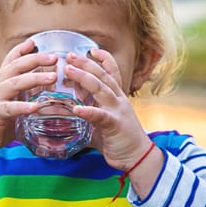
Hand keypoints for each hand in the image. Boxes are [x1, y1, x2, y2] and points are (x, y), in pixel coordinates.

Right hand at [0, 40, 57, 154]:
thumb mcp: (8, 107)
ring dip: (34, 78)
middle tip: (54, 57)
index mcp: (0, 84)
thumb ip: (23, 102)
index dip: (21, 50)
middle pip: (15, 66)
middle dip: (35, 59)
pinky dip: (22, 106)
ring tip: (52, 77)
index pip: (10, 61)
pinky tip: (35, 107)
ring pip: (14, 83)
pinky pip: (9, 108)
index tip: (35, 41)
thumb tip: (47, 105)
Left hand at [64, 49, 151, 171]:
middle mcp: (119, 100)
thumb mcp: (102, 124)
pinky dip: (88, 111)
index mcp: (117, 97)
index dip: (103, 59)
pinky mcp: (115, 125)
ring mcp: (118, 110)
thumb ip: (86, 118)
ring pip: (101, 89)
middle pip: (103, 76)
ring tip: (68, 71)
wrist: (138, 157)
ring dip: (84, 78)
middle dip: (86, 63)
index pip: (112, 73)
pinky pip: (100, 115)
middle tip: (69, 55)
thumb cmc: (118, 140)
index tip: (91, 49)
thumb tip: (66, 119)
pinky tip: (76, 108)